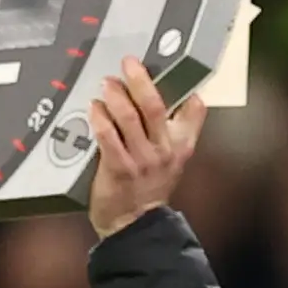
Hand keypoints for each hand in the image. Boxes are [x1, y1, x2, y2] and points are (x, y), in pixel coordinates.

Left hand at [86, 55, 206, 238]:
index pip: (194, 111)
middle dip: (140, 81)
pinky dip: (100, 119)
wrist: (134, 223)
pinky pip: (108, 137)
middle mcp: (164, 150)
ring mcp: (141, 160)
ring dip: (116, 97)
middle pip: (154, 107)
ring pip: (129, 119)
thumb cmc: (148, 189)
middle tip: (129, 64)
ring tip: (108, 84)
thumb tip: (166, 98)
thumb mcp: (170, 159)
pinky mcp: (119, 168)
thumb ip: (172, 130)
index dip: (186, 88)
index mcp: (180, 145)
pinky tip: (94, 108)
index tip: (173, 67)